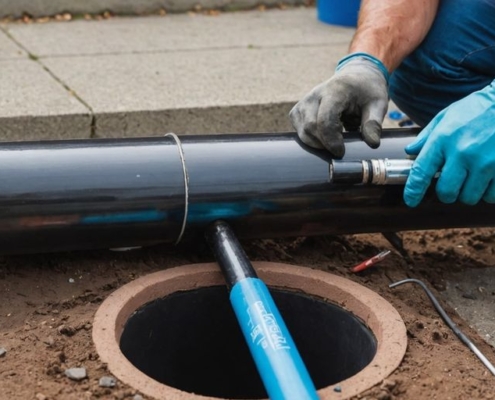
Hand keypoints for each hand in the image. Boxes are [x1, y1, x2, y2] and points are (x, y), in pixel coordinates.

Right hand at [289, 53, 388, 157]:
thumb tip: (372, 143)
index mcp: (335, 90)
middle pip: (310, 127)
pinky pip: (299, 131)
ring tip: (334, 141)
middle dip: (324, 144)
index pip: (325, 119)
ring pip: (302, 131)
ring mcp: (304, 102)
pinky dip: (310, 139)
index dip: (331, 140)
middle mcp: (315, 94)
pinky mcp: (298, 110)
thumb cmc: (367, 91)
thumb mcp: (378, 103)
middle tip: (340, 149)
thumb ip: (374, 123)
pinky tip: (324, 136)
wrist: (356, 77)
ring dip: (317, 143)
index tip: (341, 152)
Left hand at [404, 81, 494, 206]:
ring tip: (473, 177)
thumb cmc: (478, 109)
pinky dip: (488, 192)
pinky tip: (489, 178)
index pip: (421, 172)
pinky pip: (491, 196)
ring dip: (469, 192)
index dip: (413, 191)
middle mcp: (463, 152)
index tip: (411, 201)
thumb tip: (410, 152)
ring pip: (470, 197)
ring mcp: (486, 162)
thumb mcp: (448, 115)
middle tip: (452, 184)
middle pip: (447, 192)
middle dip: (447, 193)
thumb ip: (427, 136)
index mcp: (443, 139)